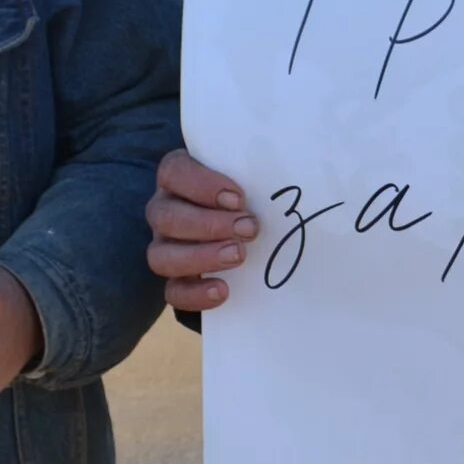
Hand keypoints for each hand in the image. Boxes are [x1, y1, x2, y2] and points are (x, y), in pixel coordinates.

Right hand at [149, 150, 259, 314]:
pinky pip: (173, 291)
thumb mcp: (255, 177)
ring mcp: (165, 246)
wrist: (250, 231)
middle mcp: (165, 210)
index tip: (238, 198)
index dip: (202, 185)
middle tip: (249, 228)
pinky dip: (195, 293)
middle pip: (165, 216)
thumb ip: (262, 174)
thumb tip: (302, 169)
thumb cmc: (252, 194)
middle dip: (209, 224)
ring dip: (201, 256)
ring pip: (160, 256)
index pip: (174, 172)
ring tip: (238, 255)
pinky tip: (223, 289)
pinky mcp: (176, 278)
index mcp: (178, 177)